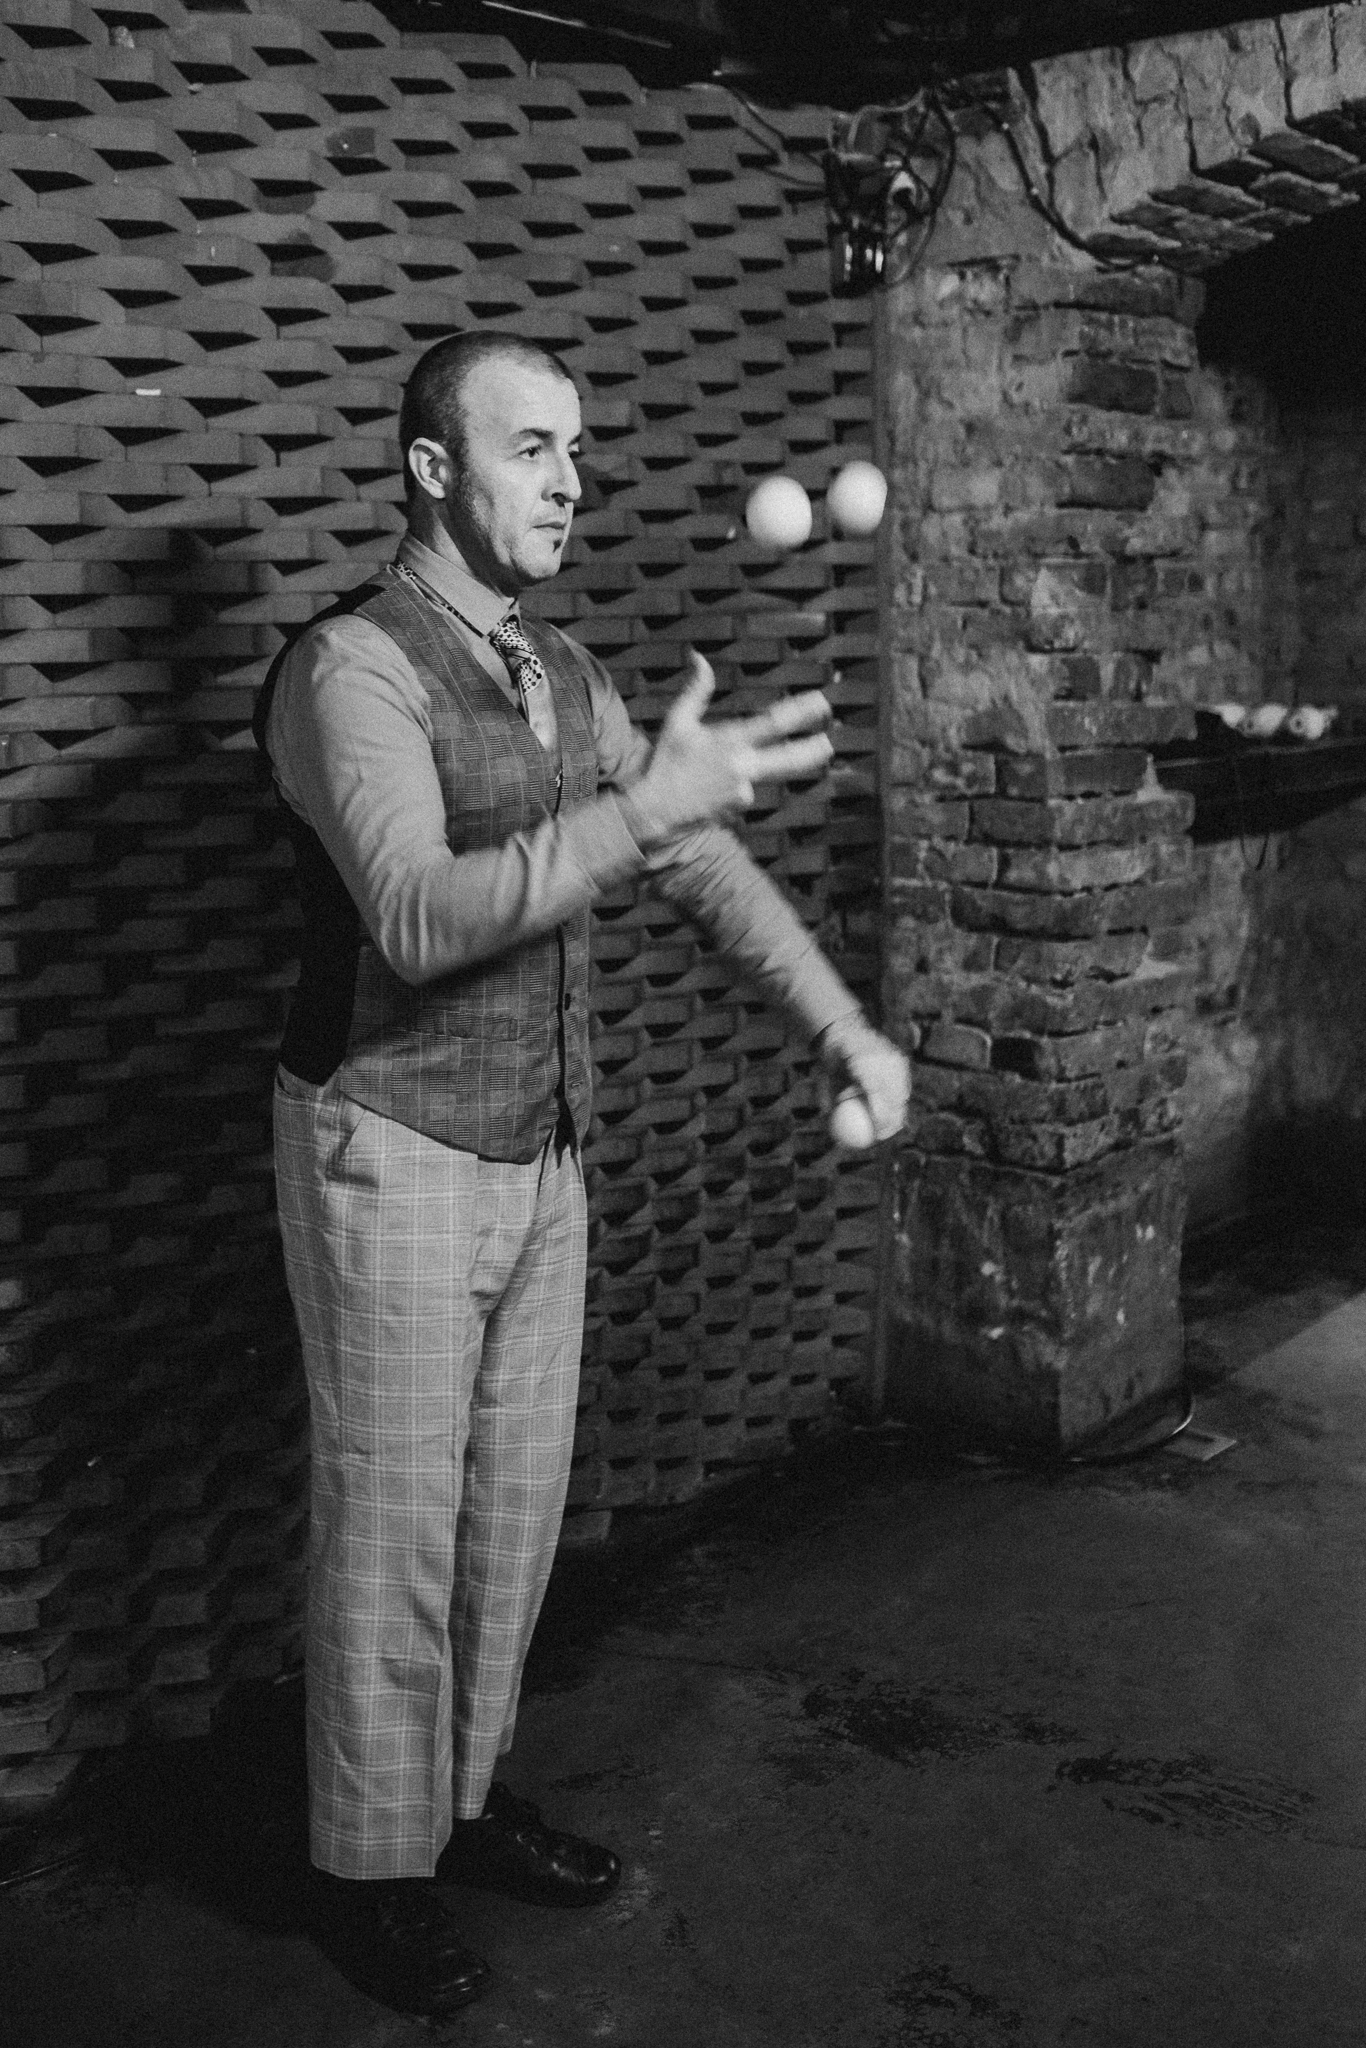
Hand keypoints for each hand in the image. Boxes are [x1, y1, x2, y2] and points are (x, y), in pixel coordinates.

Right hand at [624, 650, 833, 845]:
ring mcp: (744, 789)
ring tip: (775, 760)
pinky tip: (712, 789)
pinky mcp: (741, 806)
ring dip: (771, 767)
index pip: (775, 723)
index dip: (802, 712)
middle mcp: (743, 765)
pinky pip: (748, 790)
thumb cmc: (666, 762)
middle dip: (813, 750)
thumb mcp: (678, 721)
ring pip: (767, 774)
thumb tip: (699, 656)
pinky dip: (737, 786)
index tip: (821, 702)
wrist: (657, 809)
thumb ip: (696, 690)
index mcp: (730, 740)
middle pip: (790, 759)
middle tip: (830, 743)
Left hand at [823, 1024, 909, 1143]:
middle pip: (895, 1098)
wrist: (846, 1029)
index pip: (878, 1096)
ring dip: (898, 1113)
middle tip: (881, 1136)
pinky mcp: (900, 1059)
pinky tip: (892, 1116)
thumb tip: (827, 1121)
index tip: (875, 1135)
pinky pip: (902, 1085)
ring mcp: (894, 1058)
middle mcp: (883, 1060)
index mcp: (864, 1063)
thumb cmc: (831, 1057)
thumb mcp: (823, 1076)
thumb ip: (827, 1096)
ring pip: (902, 1093)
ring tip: (889, 1129)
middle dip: (893, 1122)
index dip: (881, 1119)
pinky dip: (899, 1100)